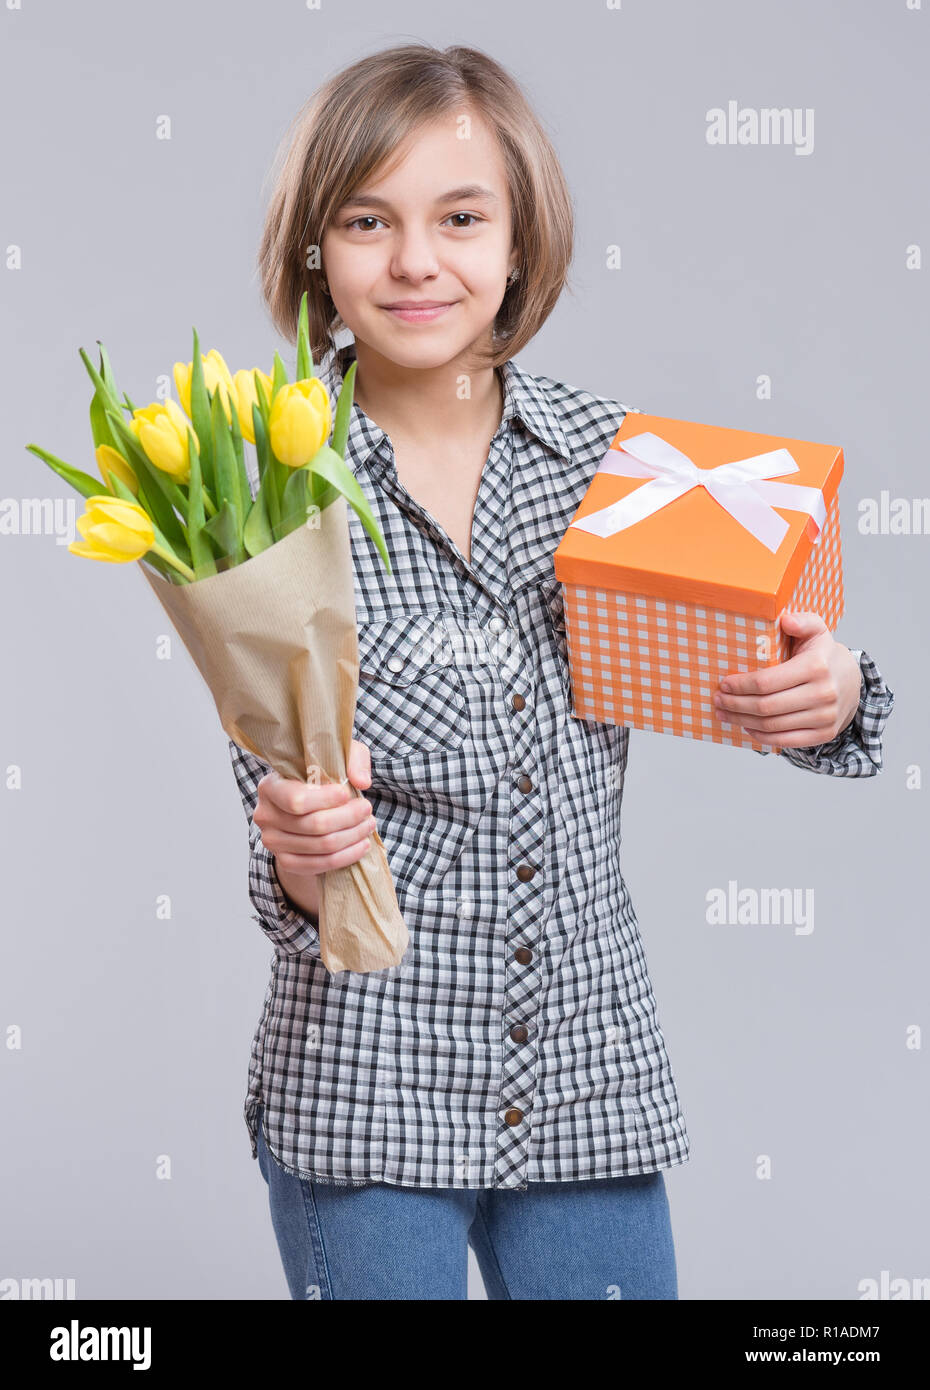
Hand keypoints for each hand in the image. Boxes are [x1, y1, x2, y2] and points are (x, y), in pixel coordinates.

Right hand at [253, 738, 376, 878]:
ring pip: (320, 846)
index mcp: (270, 786)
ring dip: (352, 837)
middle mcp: (265, 815)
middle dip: (348, 818)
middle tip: (367, 810)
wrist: (309, 806)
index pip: (297, 800)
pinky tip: (361, 845)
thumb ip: (353, 759)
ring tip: (368, 825)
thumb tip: (361, 782)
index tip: (348, 794)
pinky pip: (318, 865)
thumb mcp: (339, 757)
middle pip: (313, 825)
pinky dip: (345, 857)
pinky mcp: (285, 861)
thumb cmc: (322, 777)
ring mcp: (273, 842)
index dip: (326, 800)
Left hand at [713, 610, 860, 748]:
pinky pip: (786, 740)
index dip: (740, 685)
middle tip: (719, 700)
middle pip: (766, 706)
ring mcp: (825, 716)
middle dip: (736, 704)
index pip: (766, 682)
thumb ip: (802, 621)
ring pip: (772, 725)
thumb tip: (786, 621)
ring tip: (725, 713)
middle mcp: (823, 693)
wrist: (852, 681)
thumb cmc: (823, 655)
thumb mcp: (816, 630)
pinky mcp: (825, 733)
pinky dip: (762, 736)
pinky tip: (747, 726)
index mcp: (815, 666)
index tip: (724, 683)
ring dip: (742, 721)